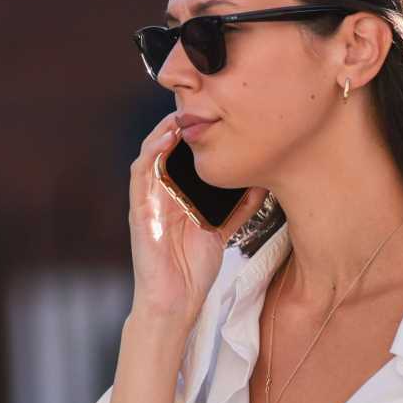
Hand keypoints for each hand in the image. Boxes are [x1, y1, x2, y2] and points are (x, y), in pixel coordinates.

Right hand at [126, 109, 267, 325]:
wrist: (175, 302)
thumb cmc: (193, 270)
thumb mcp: (222, 230)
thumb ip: (238, 207)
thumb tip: (262, 183)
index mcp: (180, 194)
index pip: (186, 154)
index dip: (198, 131)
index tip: (218, 110)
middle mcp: (162, 192)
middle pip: (169, 147)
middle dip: (181, 122)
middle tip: (199, 100)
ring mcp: (149, 199)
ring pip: (152, 152)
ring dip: (164, 130)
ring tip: (181, 111)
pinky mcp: (139, 209)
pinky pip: (140, 173)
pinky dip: (151, 151)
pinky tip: (165, 138)